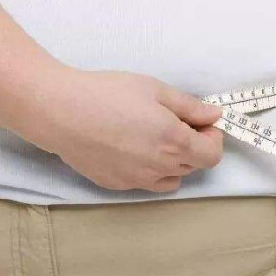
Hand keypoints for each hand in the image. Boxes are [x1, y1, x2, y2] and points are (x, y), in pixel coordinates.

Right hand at [38, 67, 224, 192]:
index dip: (213, 137)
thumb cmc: (108, 94)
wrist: (61, 113)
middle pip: (193, 166)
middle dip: (193, 146)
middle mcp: (160, 168)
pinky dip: (148, 169)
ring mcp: (138, 181)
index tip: (200, 122)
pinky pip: (145, 182)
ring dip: (173, 162)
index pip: (212, 155)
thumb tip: (214, 116)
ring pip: (170, 179)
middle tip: (174, 122)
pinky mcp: (117, 186)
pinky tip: (129, 147)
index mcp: (175, 142)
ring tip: (153, 138)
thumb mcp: (154, 89)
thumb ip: (189, 106)